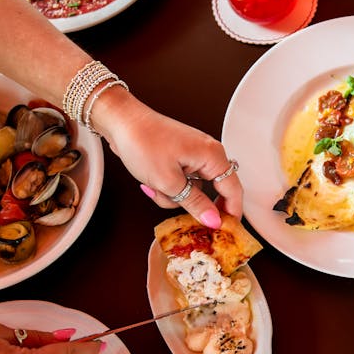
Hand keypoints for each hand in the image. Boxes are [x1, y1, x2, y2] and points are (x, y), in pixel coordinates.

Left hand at [93, 90, 243, 227]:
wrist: (120, 121)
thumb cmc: (142, 142)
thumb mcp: (168, 182)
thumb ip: (195, 203)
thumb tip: (213, 220)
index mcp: (212, 155)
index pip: (233, 190)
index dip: (231, 213)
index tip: (225, 232)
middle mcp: (208, 152)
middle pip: (213, 191)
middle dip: (193, 204)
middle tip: (183, 215)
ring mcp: (194, 154)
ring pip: (194, 189)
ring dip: (175, 196)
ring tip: (155, 188)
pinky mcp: (181, 156)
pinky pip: (183, 181)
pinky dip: (169, 187)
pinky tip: (152, 183)